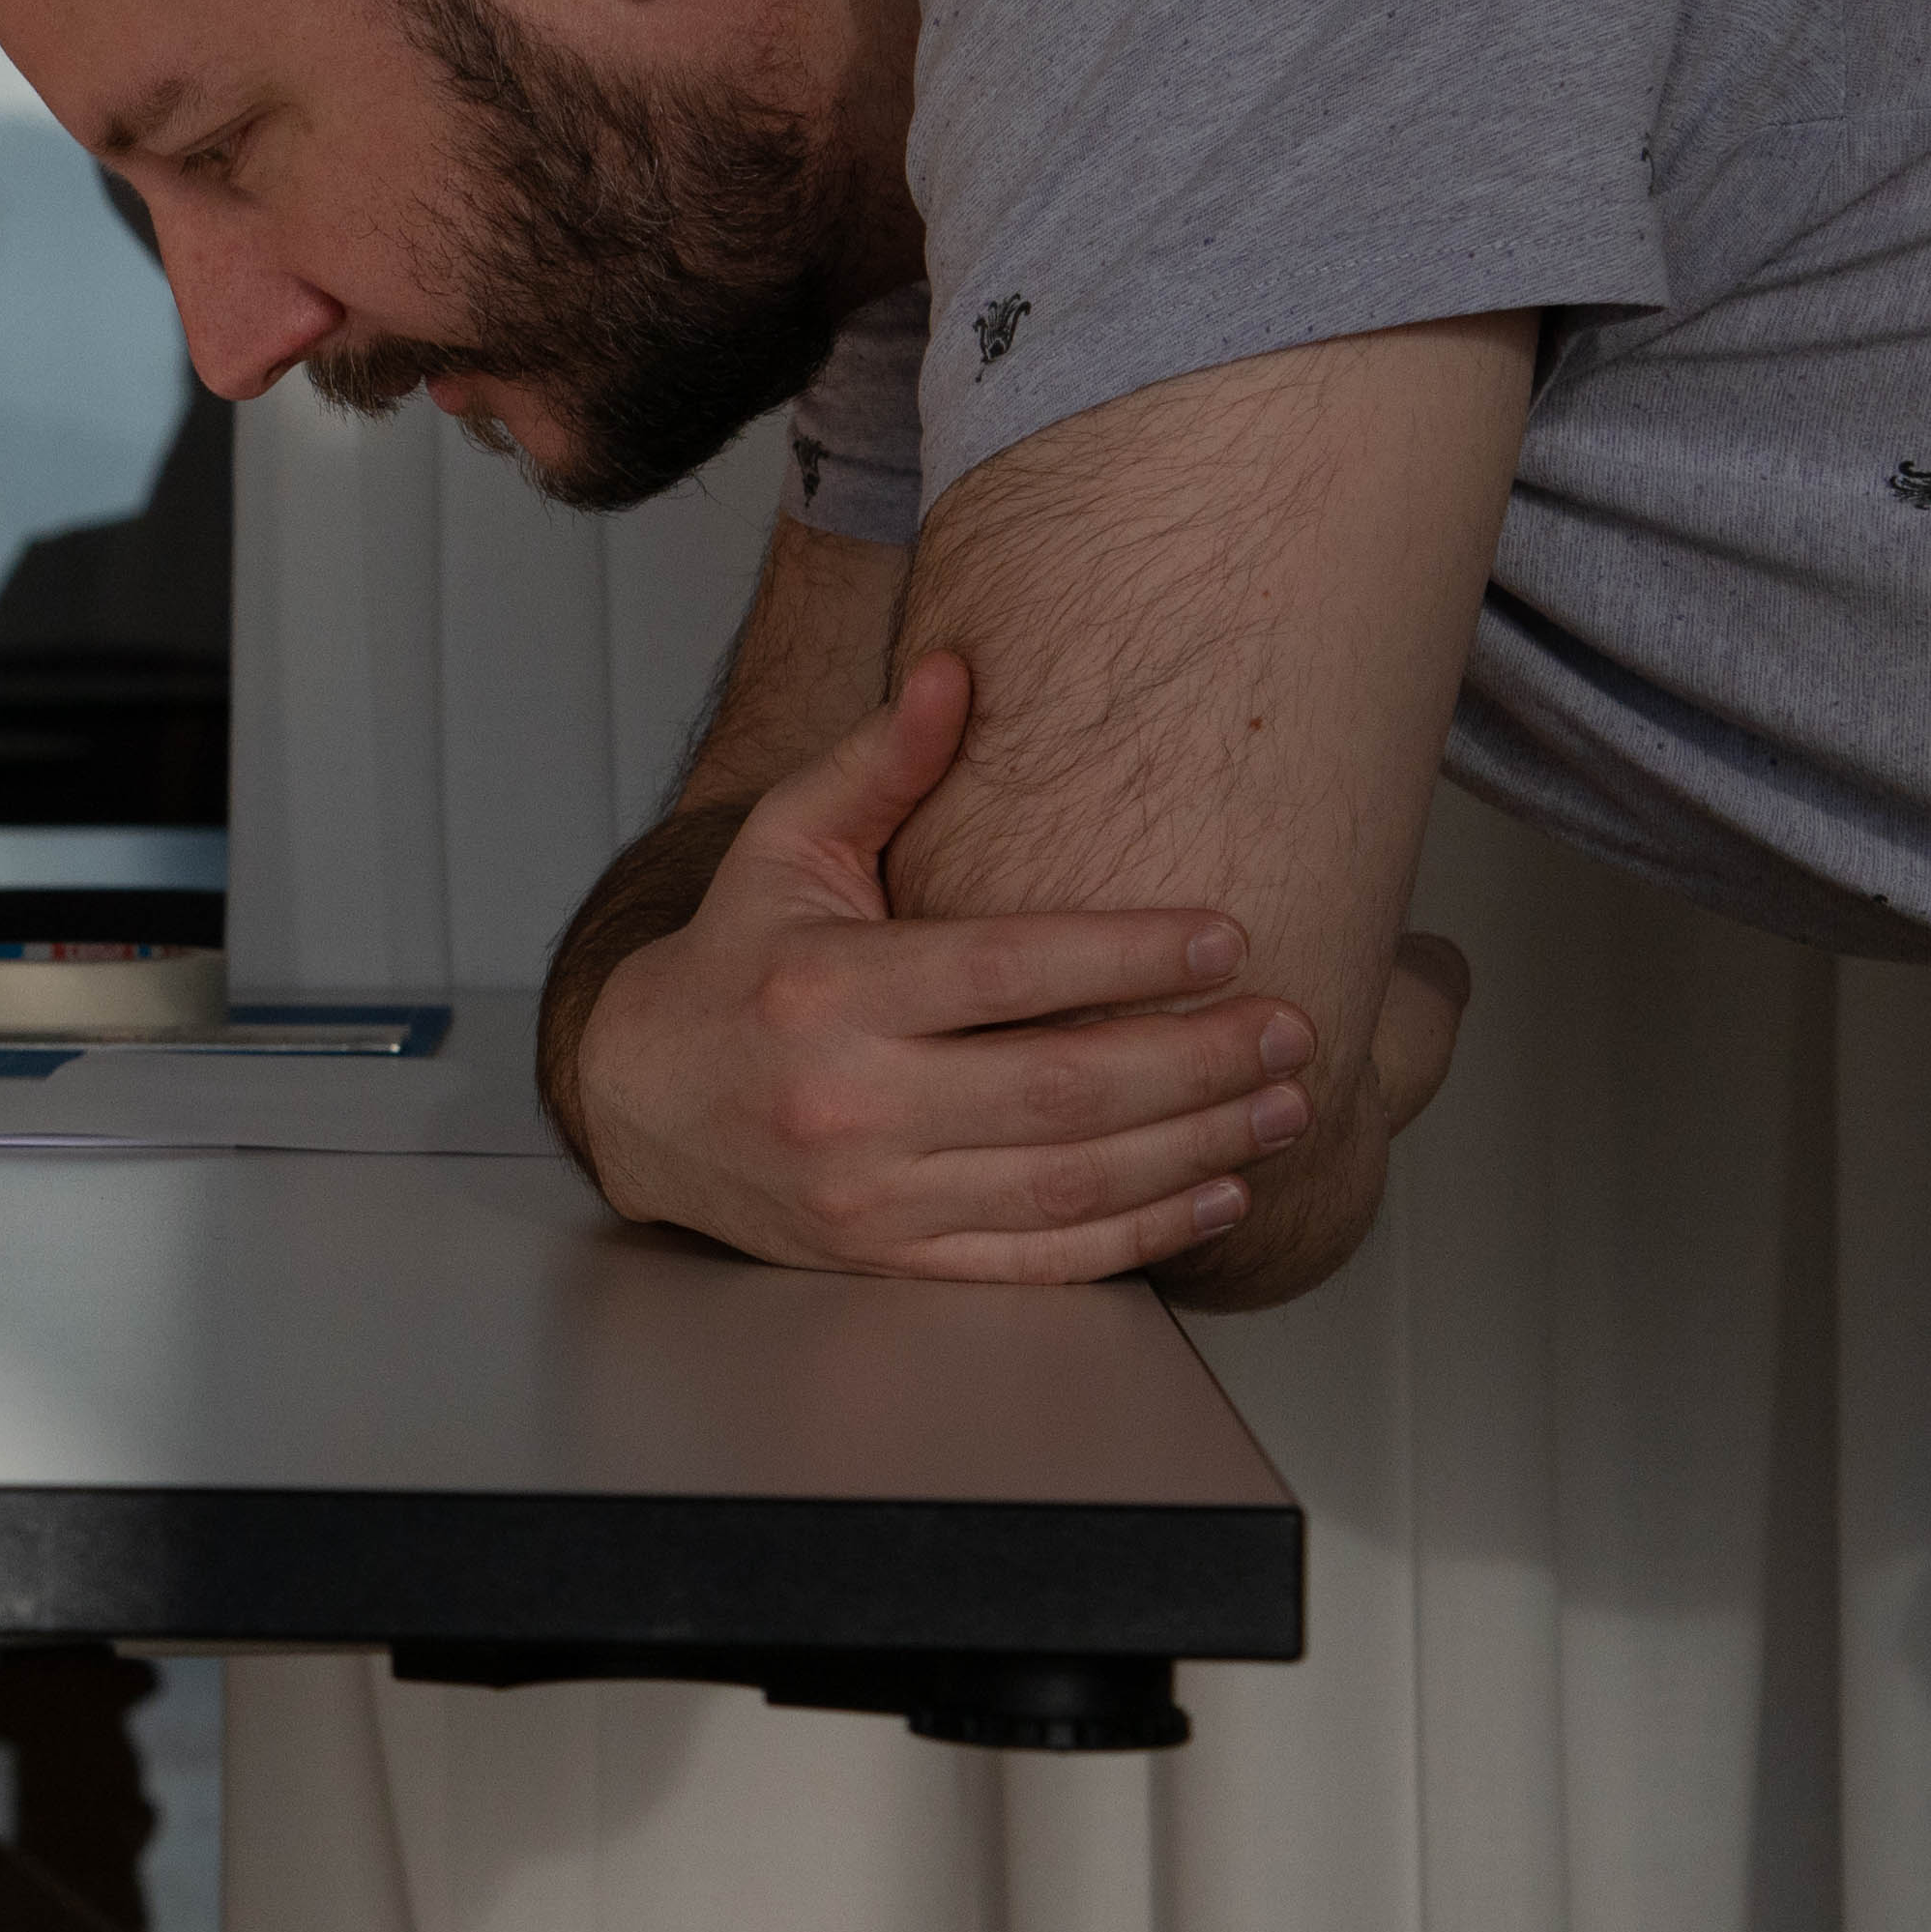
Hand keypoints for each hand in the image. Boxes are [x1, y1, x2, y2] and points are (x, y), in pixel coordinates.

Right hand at [569, 652, 1321, 1283]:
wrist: (638, 1104)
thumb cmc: (735, 962)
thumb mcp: (783, 848)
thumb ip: (876, 764)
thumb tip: (956, 669)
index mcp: (826, 990)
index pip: (1003, 973)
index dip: (1126, 956)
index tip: (1227, 938)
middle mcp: (845, 1102)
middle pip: (1059, 1089)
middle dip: (1198, 1062)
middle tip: (1292, 1029)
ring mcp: (869, 1197)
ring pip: (1066, 1182)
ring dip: (1197, 1147)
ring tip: (1287, 1106)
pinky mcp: (888, 1260)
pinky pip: (1037, 1262)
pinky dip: (1141, 1236)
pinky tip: (1218, 1192)